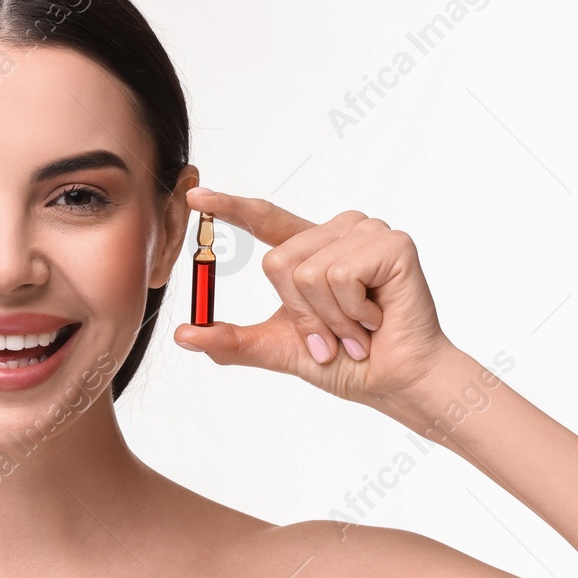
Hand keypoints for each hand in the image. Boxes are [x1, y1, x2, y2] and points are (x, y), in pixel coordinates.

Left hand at [173, 187, 454, 406]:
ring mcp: (366, 233)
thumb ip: (231, 340)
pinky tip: (377, 318)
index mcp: (311, 250)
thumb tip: (183, 334)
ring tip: (358, 330)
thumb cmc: (346, 362)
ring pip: (309, 272)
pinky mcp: (391, 243)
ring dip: (329, 318)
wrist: (394, 381)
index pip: (264, 220)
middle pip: (279, 262)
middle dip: (301, 314)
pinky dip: (352, 311)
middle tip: (333, 336)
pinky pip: (341, 275)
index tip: (195, 196)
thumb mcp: (278, 348)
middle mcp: (338, 232)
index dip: (230, 207)